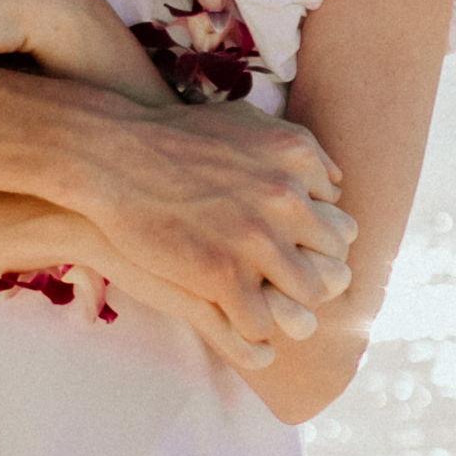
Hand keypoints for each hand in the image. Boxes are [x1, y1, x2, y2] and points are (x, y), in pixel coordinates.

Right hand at [45, 90, 358, 365]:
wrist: (113, 155)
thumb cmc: (173, 137)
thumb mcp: (248, 122)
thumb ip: (295, 150)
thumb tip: (328, 181)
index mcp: (297, 163)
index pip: (342, 228)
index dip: (319, 249)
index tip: (298, 256)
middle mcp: (287, 201)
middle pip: (333, 267)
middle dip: (312, 282)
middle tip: (286, 290)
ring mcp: (256, 241)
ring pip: (307, 301)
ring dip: (290, 312)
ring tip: (267, 312)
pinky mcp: (221, 276)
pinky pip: (260, 325)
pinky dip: (253, 333)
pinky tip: (239, 326)